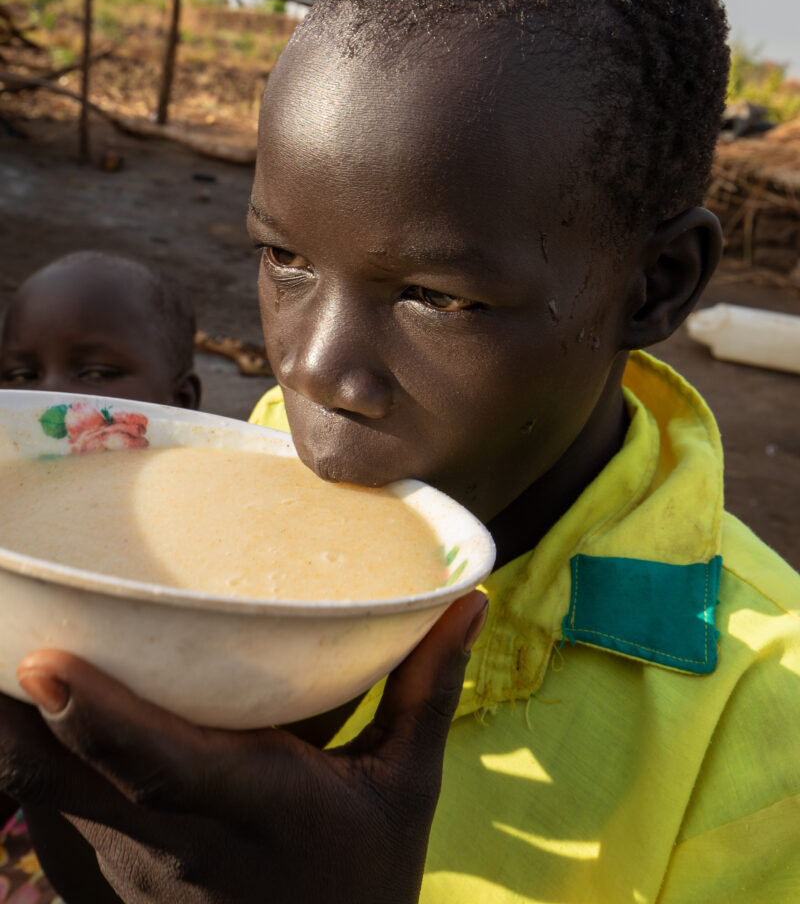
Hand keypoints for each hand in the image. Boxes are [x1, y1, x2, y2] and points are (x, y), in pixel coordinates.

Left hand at [6, 591, 486, 903]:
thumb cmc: (365, 875)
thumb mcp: (406, 787)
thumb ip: (427, 689)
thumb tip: (469, 598)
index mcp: (254, 806)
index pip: (163, 764)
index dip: (99, 717)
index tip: (46, 658)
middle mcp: (174, 845)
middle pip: (67, 776)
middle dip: (17, 707)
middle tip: (6, 623)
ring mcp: (125, 876)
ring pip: (36, 796)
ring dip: (9, 729)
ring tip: (2, 641)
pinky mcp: (98, 891)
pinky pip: (39, 822)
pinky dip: (19, 762)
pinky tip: (17, 708)